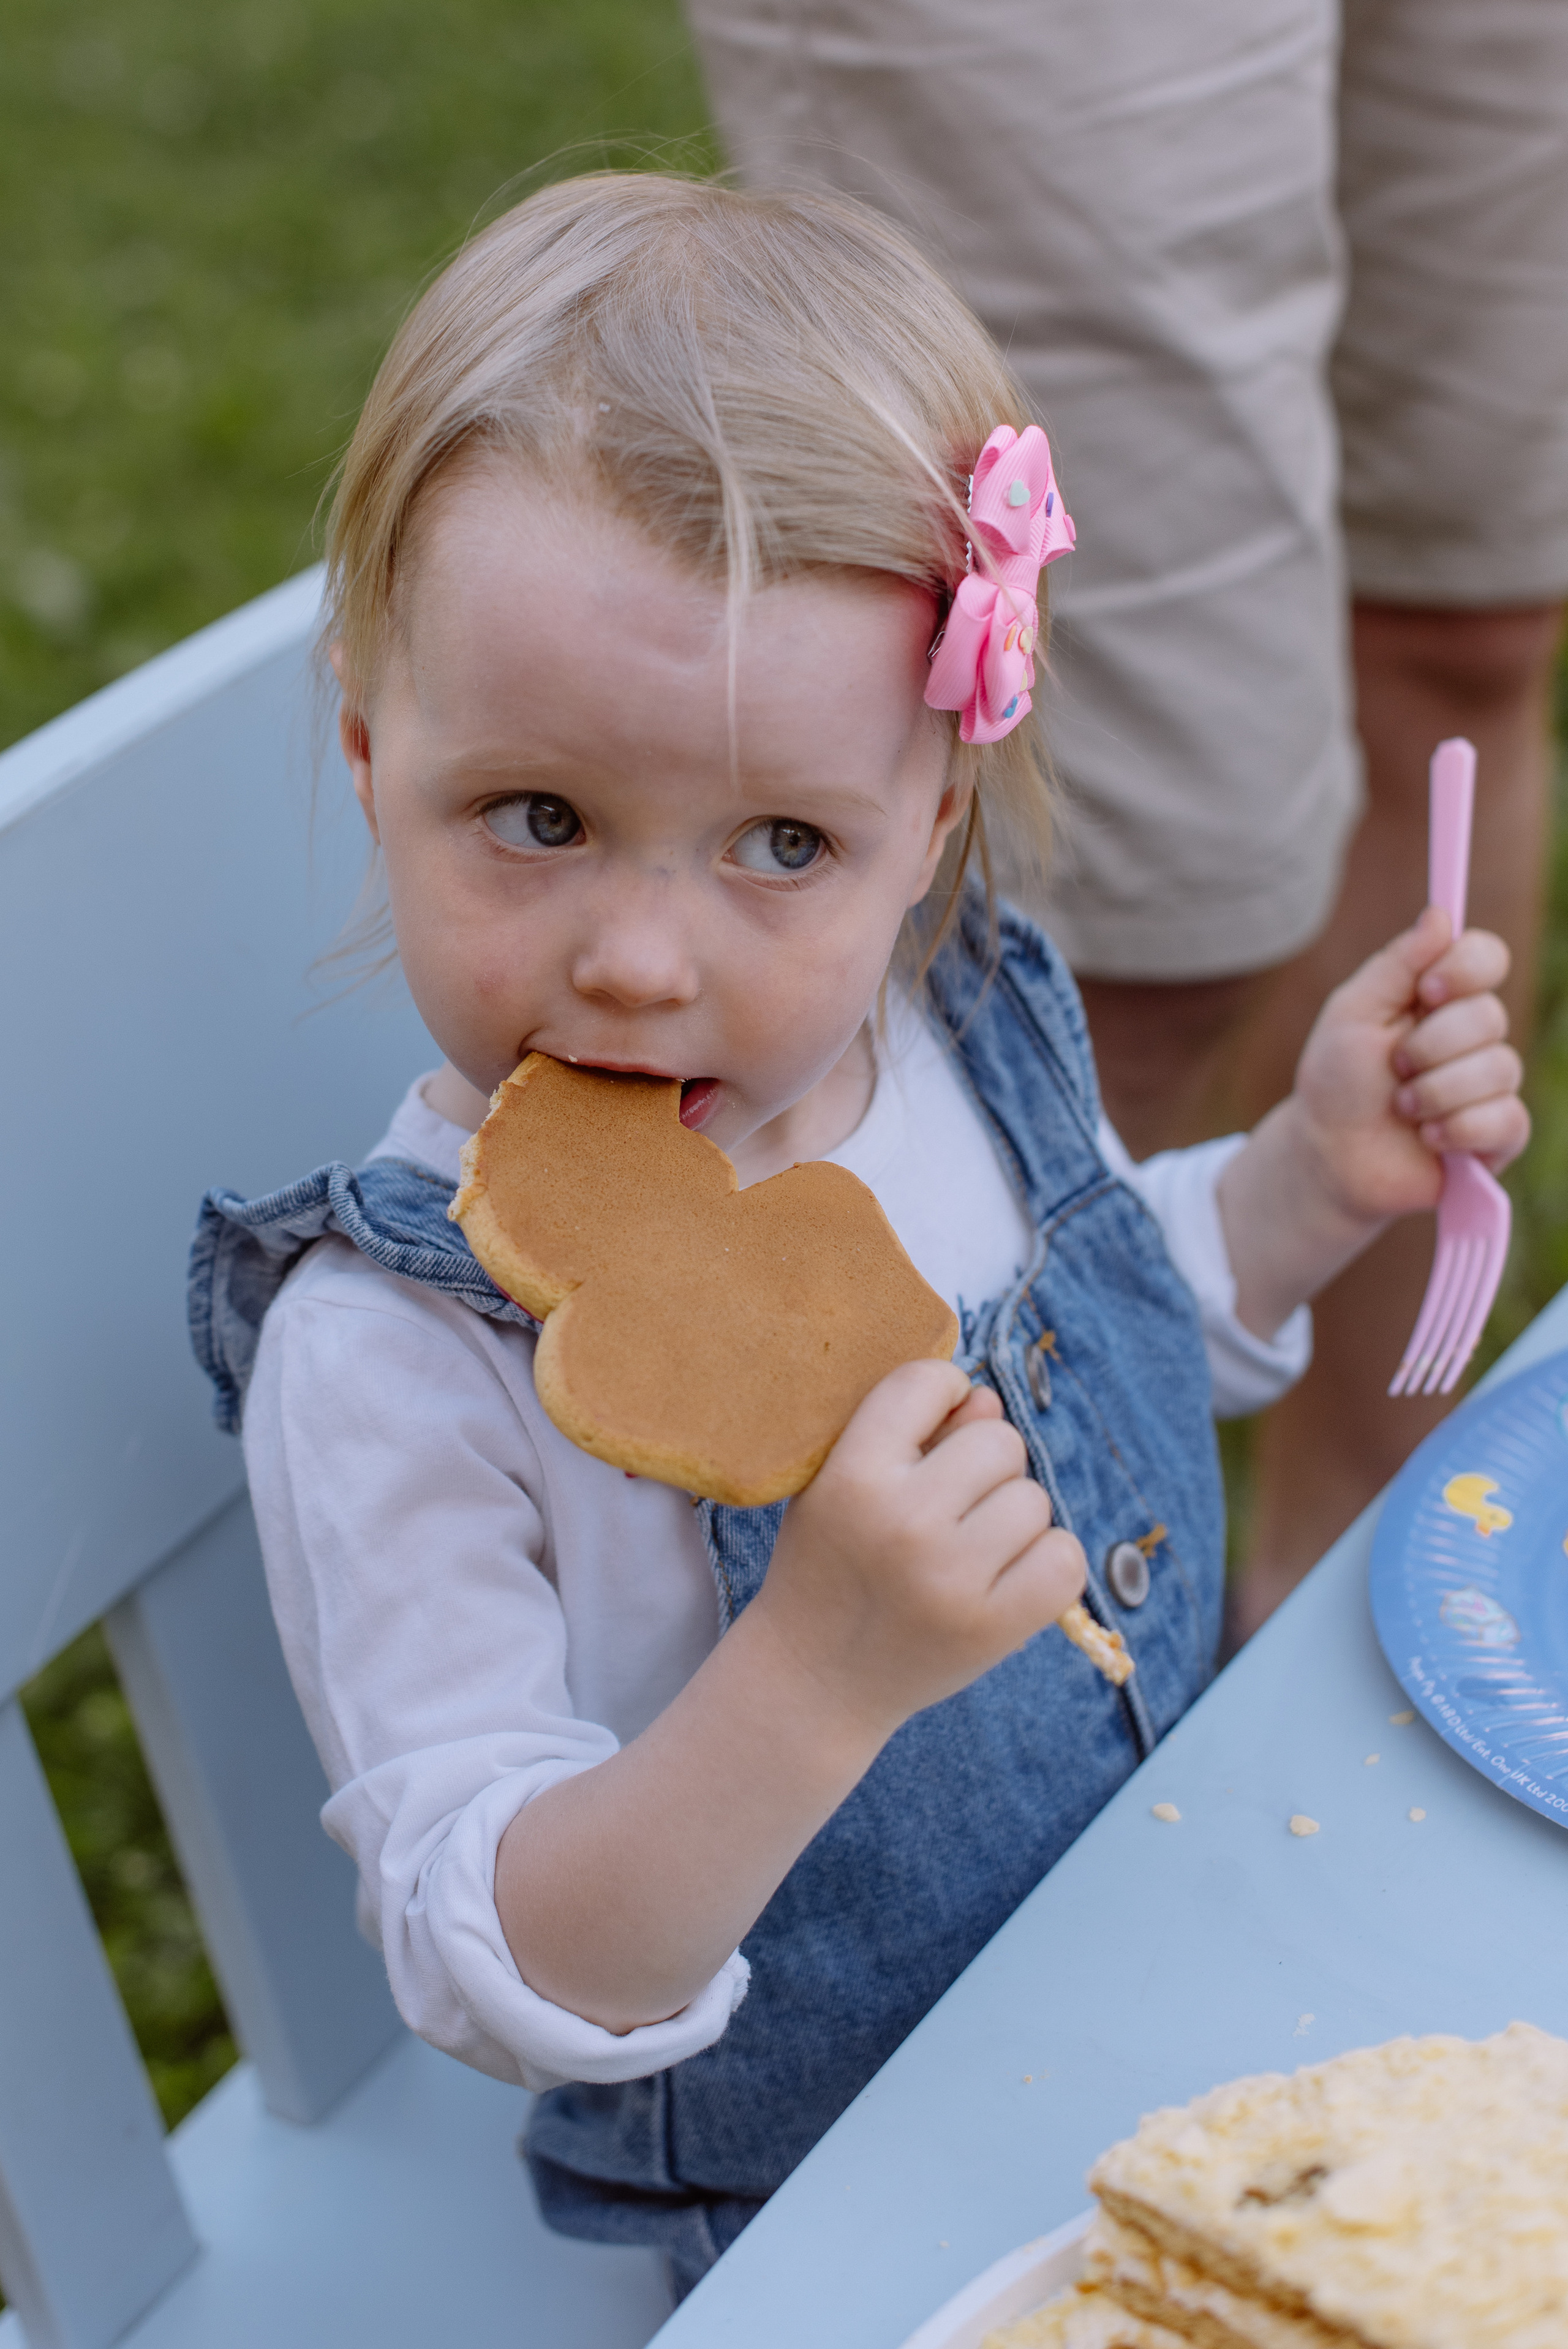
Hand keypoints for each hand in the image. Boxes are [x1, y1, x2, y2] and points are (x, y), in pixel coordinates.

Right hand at [752, 1359, 1086, 1741]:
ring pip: (1034, 1499)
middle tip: (948, 1507)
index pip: (925, 1382)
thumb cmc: (833, 1565)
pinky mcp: (992, 1629)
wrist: (815, 1680)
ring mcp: (951, 1578)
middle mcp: (904, 1522)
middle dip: (983, 1467)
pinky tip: (1006, 1577)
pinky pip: (1064, 1559)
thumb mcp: (840, 1485)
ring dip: (1012, 1518)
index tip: (933, 1428)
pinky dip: (1045, 1564)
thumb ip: (910, 1433)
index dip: (942, 1392)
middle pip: (999, 1441)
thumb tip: (988, 1401)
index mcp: (852, 1475)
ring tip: (968, 1549)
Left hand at [1292, 905, 1528, 1225]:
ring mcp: (1491, 1084)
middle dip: (1428, 1048)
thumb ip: (1395, 965)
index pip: (1487, 957)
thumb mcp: (1352, 1014)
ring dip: (1433, 1093)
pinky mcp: (1499, 1134)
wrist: (1330, 1157)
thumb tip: (1440, 915)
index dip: (1464, 970)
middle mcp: (1473, 1035)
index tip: (1425, 992)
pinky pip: (1505, 1119)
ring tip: (1401, 1109)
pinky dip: (1455, 1129)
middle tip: (1394, 1069)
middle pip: (1490, 1015)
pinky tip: (1427, 1139)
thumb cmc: (1338, 1083)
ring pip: (1498, 1069)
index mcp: (1441, 997)